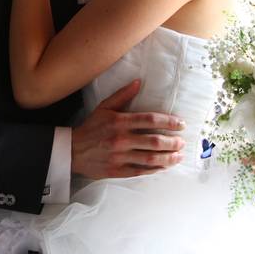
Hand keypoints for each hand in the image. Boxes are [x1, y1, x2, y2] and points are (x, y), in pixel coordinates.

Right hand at [71, 80, 185, 178]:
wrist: (72, 150)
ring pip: (150, 158)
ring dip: (168, 158)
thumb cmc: (91, 127)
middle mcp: (121, 139)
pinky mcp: (117, 170)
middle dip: (172, 142)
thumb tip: (138, 82)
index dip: (169, 122)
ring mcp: (119, 156)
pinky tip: (164, 167)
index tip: (181, 124)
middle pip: (154, 141)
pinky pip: (141, 171)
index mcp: (119, 121)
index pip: (150, 120)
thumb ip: (123, 95)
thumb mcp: (104, 107)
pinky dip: (155, 169)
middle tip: (182, 142)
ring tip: (178, 156)